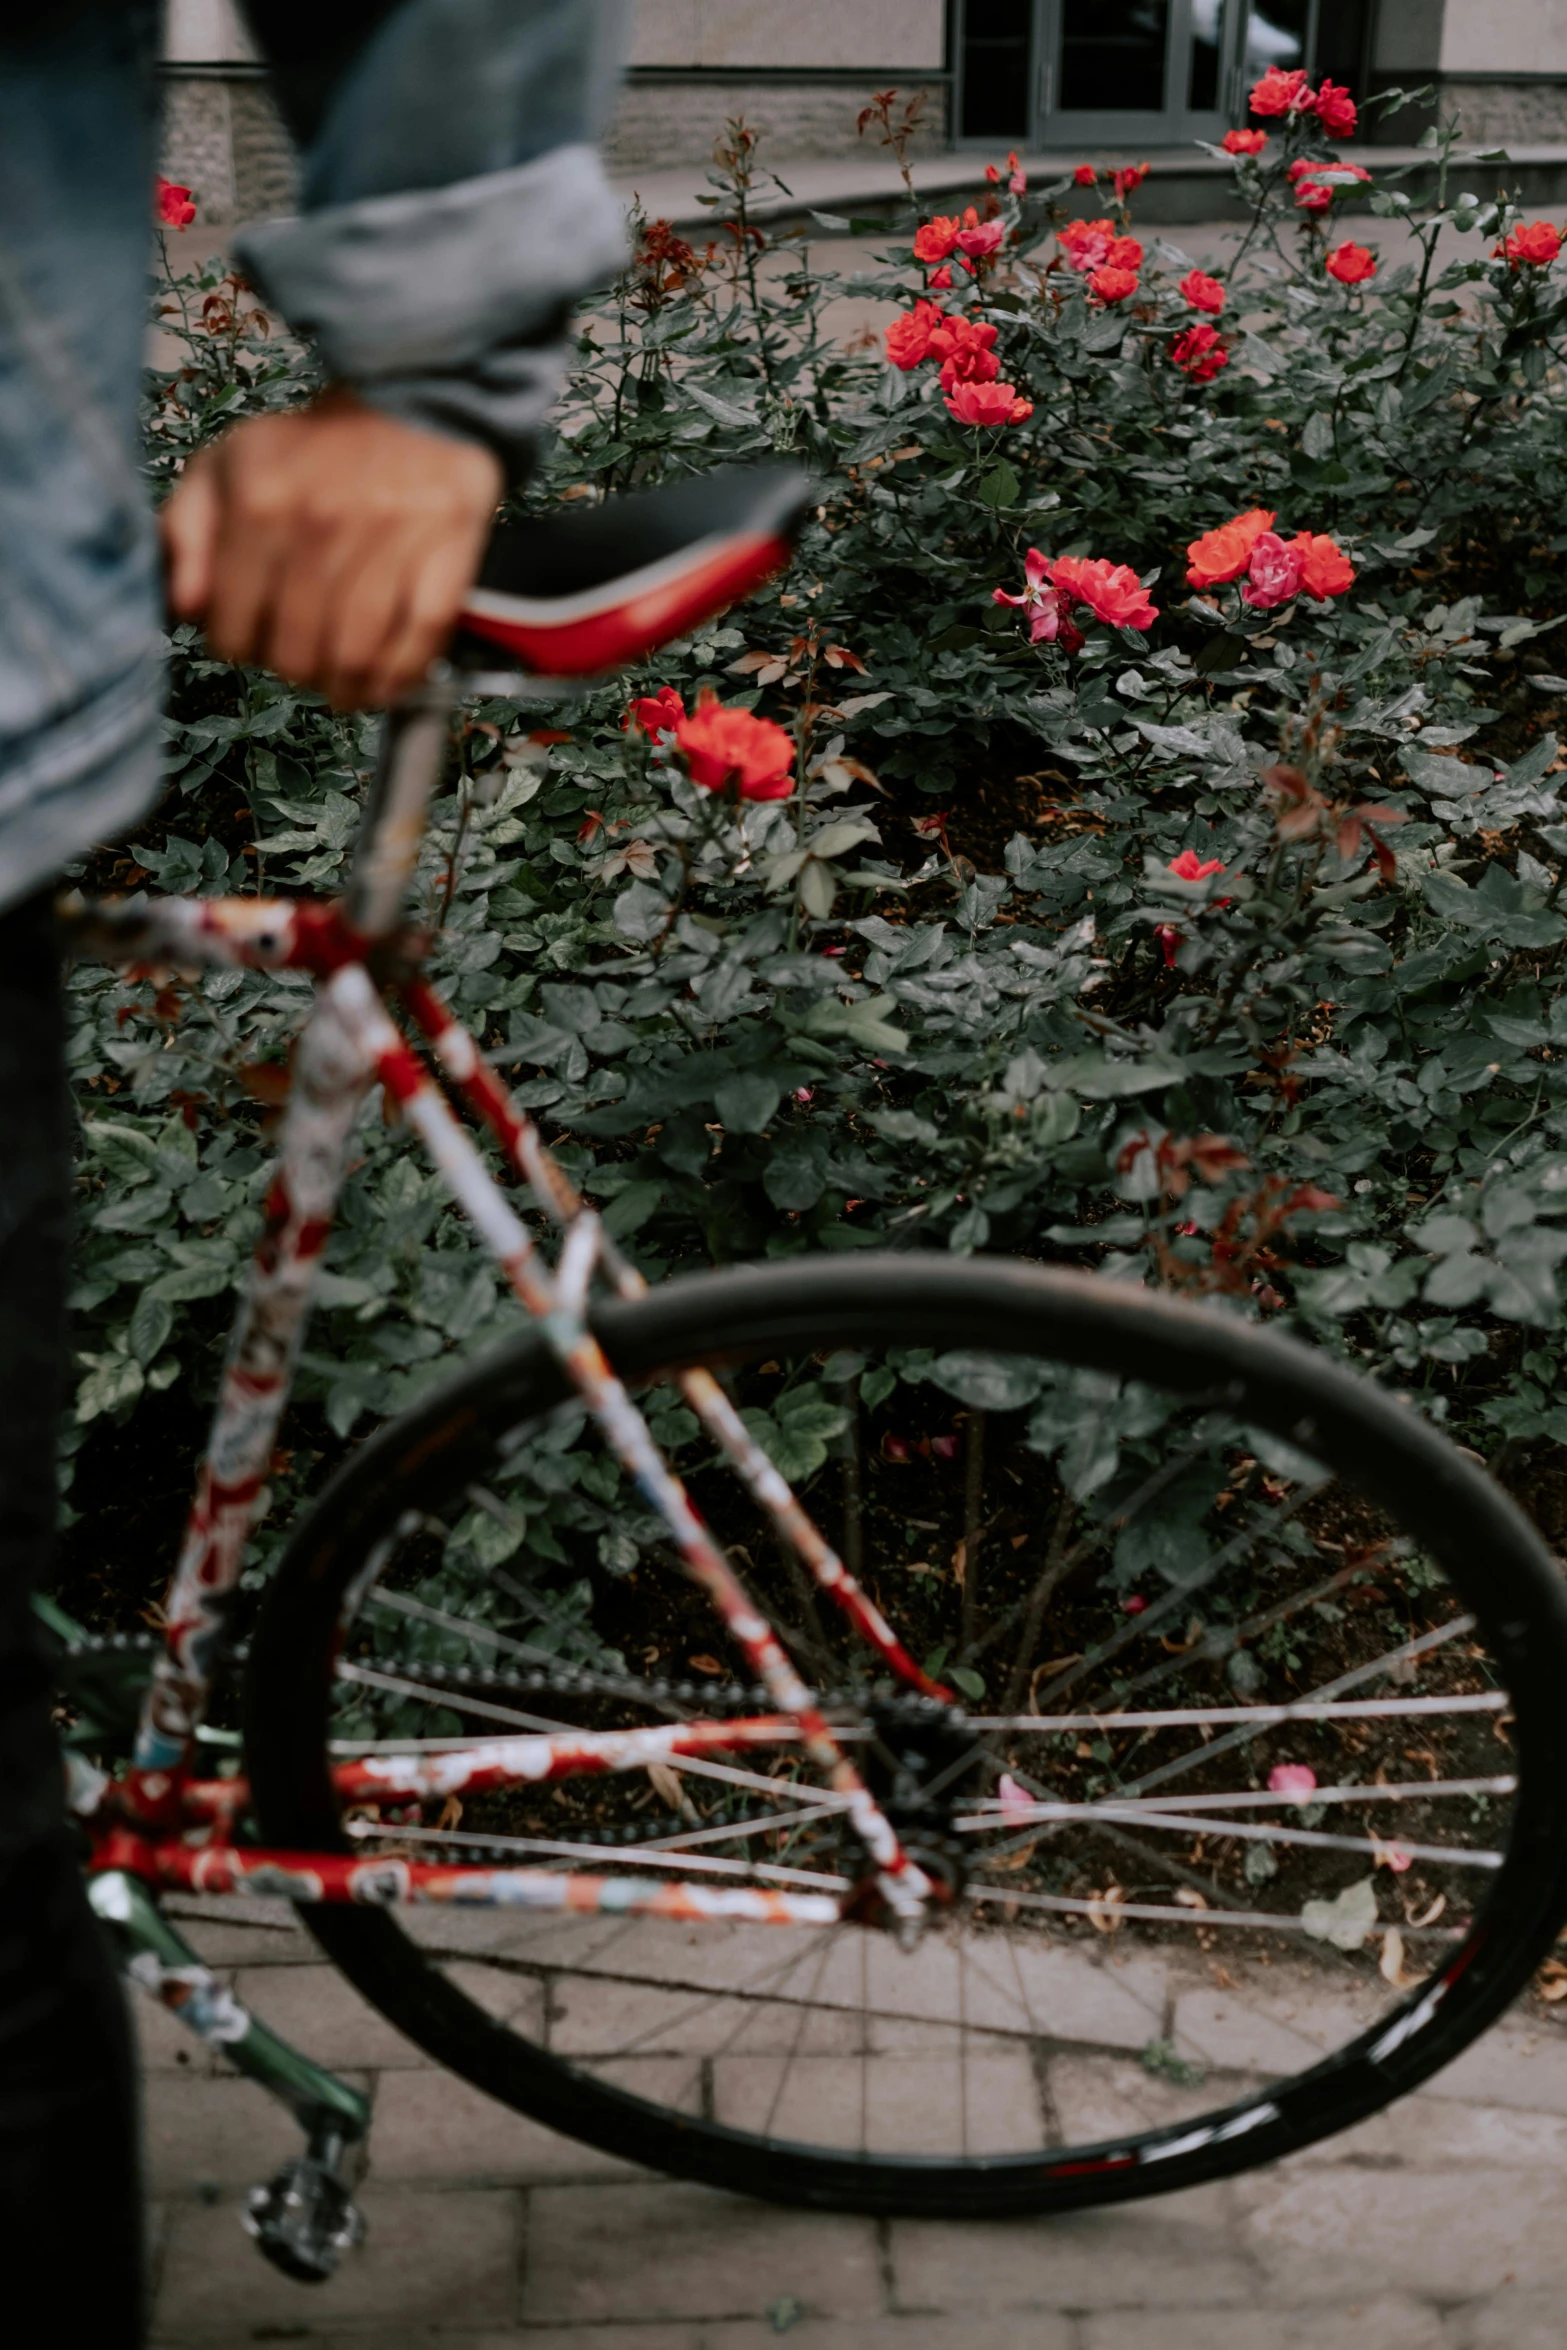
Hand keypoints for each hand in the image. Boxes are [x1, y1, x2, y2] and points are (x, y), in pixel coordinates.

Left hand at [161, 388, 502, 708]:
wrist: (406, 397)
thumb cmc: (311, 445)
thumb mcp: (226, 466)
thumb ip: (187, 533)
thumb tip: (183, 606)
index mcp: (260, 504)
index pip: (233, 627)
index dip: (237, 647)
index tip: (249, 642)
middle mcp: (321, 525)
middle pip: (295, 652)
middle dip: (291, 671)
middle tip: (298, 662)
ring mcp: (389, 540)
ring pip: (355, 657)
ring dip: (343, 689)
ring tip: (338, 685)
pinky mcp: (446, 550)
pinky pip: (420, 639)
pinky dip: (401, 677)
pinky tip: (384, 682)